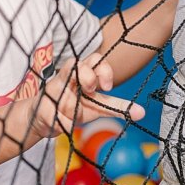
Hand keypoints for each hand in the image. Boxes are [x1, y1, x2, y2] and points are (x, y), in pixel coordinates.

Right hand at [28, 53, 144, 138]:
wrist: (44, 120)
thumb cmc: (72, 108)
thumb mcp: (97, 107)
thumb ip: (117, 107)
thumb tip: (142, 113)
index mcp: (81, 75)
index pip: (94, 60)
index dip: (103, 70)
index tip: (108, 87)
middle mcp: (66, 78)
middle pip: (74, 64)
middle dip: (86, 76)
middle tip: (92, 90)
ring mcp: (52, 90)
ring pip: (62, 85)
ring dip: (72, 104)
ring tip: (75, 112)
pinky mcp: (42, 107)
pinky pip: (55, 114)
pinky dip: (63, 122)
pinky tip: (65, 125)